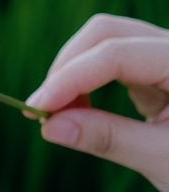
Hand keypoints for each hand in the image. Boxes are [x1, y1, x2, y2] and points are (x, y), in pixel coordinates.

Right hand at [26, 13, 168, 191]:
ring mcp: (168, 55)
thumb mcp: (163, 159)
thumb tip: (49, 127)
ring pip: (107, 41)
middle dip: (69, 66)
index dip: (70, 78)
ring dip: (75, 72)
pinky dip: (89, 81)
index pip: (117, 53)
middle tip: (42, 110)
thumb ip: (107, 139)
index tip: (36, 107)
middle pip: (107, 32)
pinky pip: (114, 61)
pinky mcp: (160, 69)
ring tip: (57, 114)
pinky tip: (79, 110)